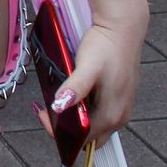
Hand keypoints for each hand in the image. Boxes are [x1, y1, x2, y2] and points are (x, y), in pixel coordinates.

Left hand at [51, 20, 144, 145]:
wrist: (122, 28)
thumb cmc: (106, 46)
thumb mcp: (87, 66)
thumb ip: (75, 87)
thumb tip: (60, 105)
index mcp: (112, 115)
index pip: (82, 139)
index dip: (59, 132)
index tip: (43, 114)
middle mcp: (120, 117)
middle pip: (89, 137)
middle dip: (67, 130)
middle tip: (48, 110)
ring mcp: (122, 109)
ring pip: (94, 127)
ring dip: (75, 120)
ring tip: (59, 100)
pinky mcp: (120, 99)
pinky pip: (99, 115)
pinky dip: (84, 111)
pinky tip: (74, 95)